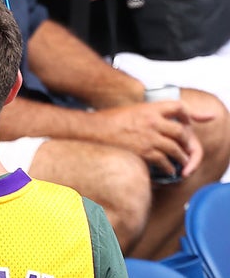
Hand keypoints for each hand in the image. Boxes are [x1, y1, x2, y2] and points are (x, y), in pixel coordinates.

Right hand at [94, 99, 210, 177]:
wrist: (91, 130)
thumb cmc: (106, 121)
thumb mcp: (130, 110)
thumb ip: (146, 114)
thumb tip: (155, 122)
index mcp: (150, 108)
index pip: (179, 107)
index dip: (187, 115)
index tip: (188, 123)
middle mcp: (152, 121)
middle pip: (181, 131)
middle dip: (187, 142)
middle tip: (186, 149)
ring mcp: (148, 137)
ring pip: (175, 148)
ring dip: (181, 157)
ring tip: (182, 162)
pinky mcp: (142, 152)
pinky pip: (163, 161)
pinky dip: (169, 167)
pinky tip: (168, 171)